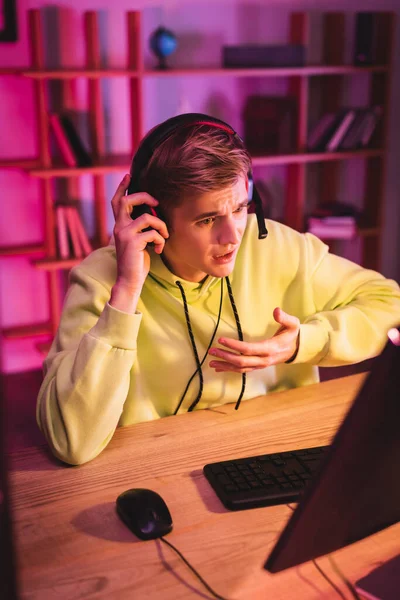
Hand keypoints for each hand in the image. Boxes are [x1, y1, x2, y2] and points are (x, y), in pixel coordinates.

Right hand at [110, 174, 168, 310]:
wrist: (130, 280)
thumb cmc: (136, 262)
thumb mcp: (138, 241)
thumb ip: (141, 228)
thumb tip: (153, 214)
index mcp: (119, 226)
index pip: (117, 202)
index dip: (122, 188)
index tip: (128, 175)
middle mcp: (118, 227)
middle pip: (128, 201)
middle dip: (145, 197)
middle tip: (157, 203)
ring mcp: (124, 234)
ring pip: (147, 217)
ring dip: (161, 225)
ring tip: (164, 236)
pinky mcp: (132, 242)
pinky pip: (153, 233)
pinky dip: (160, 240)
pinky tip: (159, 249)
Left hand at [208, 307, 299, 372]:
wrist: (296, 349)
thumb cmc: (292, 335)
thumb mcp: (293, 324)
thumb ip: (285, 318)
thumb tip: (276, 310)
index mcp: (270, 349)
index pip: (248, 349)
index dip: (234, 346)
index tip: (221, 340)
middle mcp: (264, 360)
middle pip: (241, 361)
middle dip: (225, 357)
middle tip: (211, 350)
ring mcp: (260, 365)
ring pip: (240, 368)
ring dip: (225, 365)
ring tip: (211, 362)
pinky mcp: (257, 366)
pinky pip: (242, 370)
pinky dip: (229, 369)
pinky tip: (218, 367)